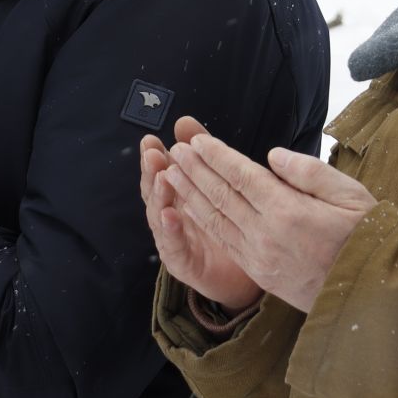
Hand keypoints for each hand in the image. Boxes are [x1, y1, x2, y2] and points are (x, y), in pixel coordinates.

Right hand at [140, 116, 262, 312]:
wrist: (244, 275)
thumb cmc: (232, 225)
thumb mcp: (220, 184)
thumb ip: (204, 154)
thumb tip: (185, 122)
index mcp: (180, 197)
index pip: (164, 172)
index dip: (157, 156)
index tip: (153, 138)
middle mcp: (172, 217)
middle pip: (156, 192)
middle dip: (152, 171)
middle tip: (153, 152)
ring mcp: (174, 241)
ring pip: (159, 217)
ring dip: (159, 196)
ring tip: (162, 177)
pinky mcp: (182, 264)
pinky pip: (173, 247)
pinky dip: (169, 231)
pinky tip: (171, 215)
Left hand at [161, 124, 377, 312]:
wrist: (368, 289)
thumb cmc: (365, 235)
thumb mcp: (350, 194)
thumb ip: (309, 172)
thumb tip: (272, 156)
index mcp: (289, 210)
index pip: (242, 176)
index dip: (217, 157)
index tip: (198, 140)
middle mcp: (266, 233)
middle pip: (221, 196)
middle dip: (195, 171)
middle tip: (175, 150)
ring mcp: (259, 256)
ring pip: (215, 219)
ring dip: (190, 195)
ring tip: (171, 174)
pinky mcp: (259, 272)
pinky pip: (224, 242)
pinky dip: (203, 222)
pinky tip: (191, 209)